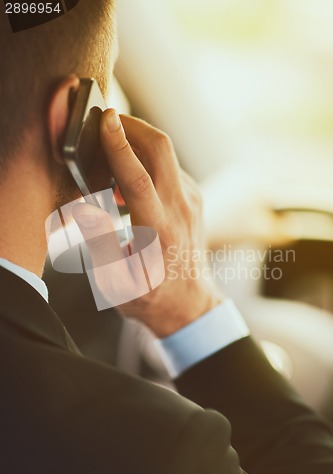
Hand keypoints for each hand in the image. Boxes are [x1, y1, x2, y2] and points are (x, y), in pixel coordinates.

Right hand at [73, 109, 221, 337]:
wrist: (189, 303)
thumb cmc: (150, 295)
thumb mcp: (116, 281)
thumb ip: (100, 244)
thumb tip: (85, 209)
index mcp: (158, 231)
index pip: (139, 178)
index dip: (120, 146)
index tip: (105, 119)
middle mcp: (180, 209)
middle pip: (161, 150)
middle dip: (133, 126)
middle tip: (107, 121)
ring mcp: (191, 200)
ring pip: (166, 154)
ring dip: (138, 144)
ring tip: (111, 159)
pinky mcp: (192, 197)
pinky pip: (169, 166)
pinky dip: (147, 161)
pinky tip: (128, 180)